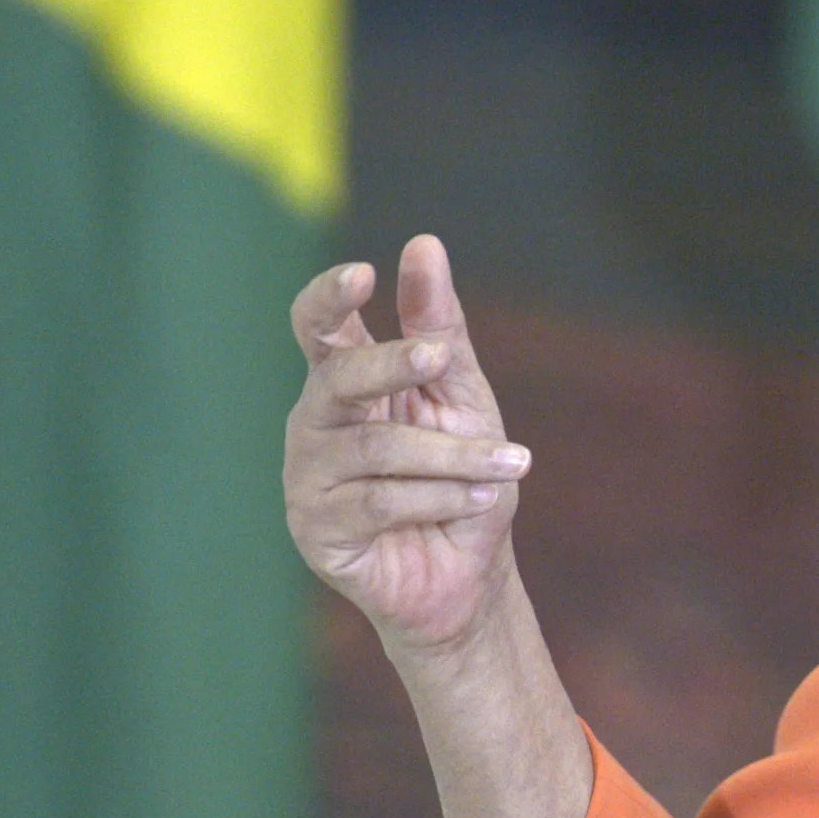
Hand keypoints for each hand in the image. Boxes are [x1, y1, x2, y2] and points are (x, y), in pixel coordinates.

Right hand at [283, 235, 527, 653]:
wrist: (468, 574)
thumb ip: (440, 327)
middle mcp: (317, 421)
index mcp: (347, 379)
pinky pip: (377, 501)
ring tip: (510, 466)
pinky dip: (438, 497)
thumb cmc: (462, 476)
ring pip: (373, 447)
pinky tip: (476, 501)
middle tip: (440, 359)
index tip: (364, 273)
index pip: (318, 325)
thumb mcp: (463, 396)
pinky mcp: (316, 528)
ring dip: (451, 455)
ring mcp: (308, 476)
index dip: (329, 297)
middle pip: (339, 376)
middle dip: (393, 364)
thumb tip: (424, 244)